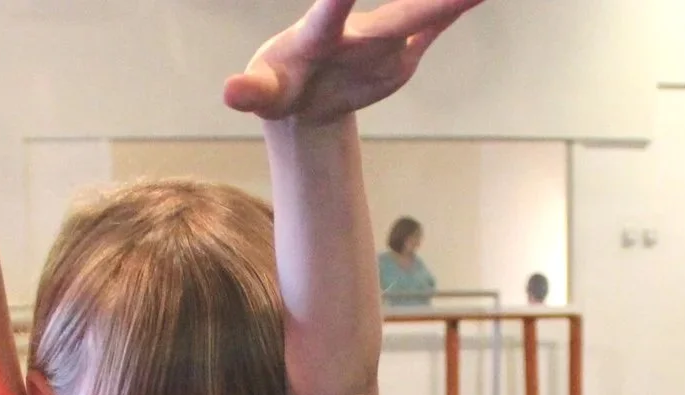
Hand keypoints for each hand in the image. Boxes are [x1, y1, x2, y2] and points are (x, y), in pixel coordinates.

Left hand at [224, 0, 486, 123]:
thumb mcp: (265, 95)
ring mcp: (381, 40)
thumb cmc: (280, 87)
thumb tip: (228, 92)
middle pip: (396, 18)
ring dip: (449, 2)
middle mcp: (356, 31)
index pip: (328, 16)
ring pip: (420, 15)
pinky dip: (456, 10)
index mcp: (318, 38)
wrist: (305, 94)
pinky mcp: (401, 50)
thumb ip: (251, 91)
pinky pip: (433, 26)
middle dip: (429, 4)